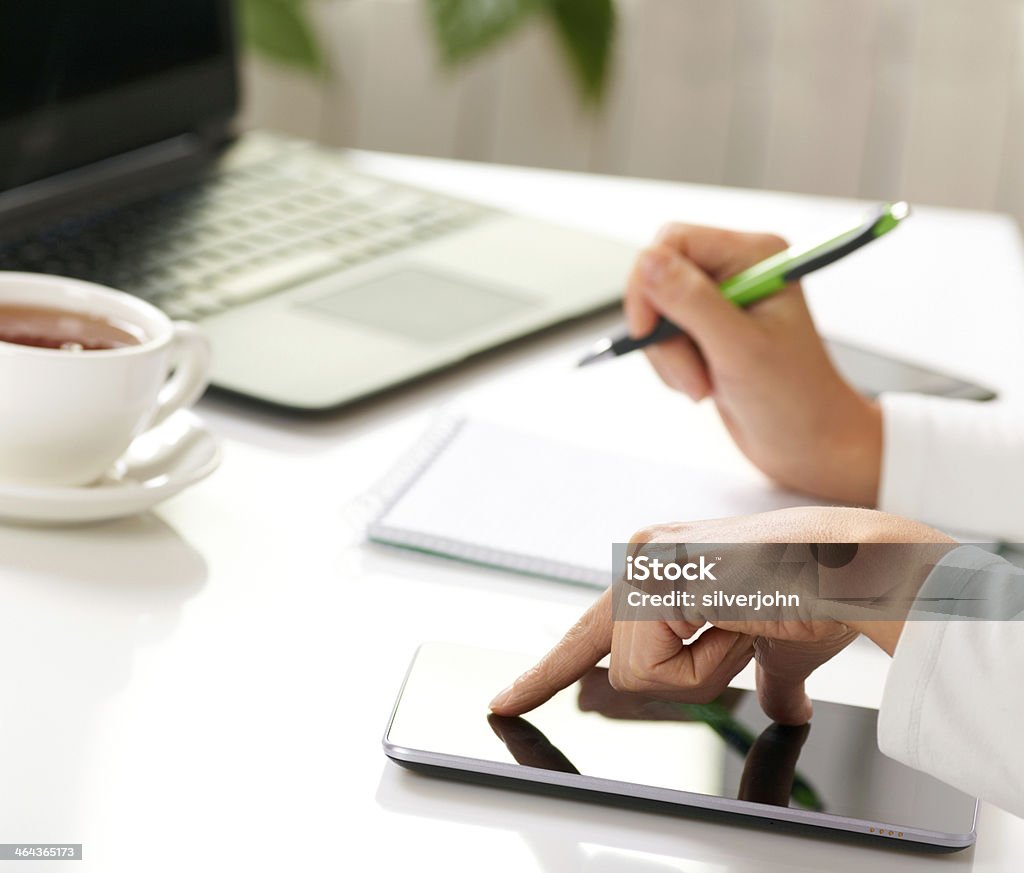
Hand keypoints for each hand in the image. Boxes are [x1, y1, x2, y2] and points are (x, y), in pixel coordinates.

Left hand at [490, 508, 956, 724]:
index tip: (507, 700)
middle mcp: (640, 556)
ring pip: (637, 678)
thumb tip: (782, 709)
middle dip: (692, 675)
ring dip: (706, 670)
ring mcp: (641, 560)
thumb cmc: (823, 599)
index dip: (550, 672)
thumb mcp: (777, 649)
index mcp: (661, 567)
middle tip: (744, 629)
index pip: (590, 632)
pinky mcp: (650, 573)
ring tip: (747, 623)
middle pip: (624, 672)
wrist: (856, 570)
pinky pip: (656, 669)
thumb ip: (760, 678)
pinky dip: (709, 665)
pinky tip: (740, 619)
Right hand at [624, 224, 881, 505]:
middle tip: (690, 372)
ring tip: (703, 384)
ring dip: (669, 356)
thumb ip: (691, 302)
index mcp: (754, 256)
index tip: (647, 330)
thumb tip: (646, 261)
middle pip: (659, 277)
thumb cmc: (795, 399)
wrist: (810, 445)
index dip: (650, 283)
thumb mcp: (740, 349)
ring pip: (656, 312)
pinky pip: (663, 337)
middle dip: (663, 331)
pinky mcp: (707, 330)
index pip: (674, 241)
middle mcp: (736, 270)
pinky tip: (703, 384)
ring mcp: (720, 301)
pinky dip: (671, 366)